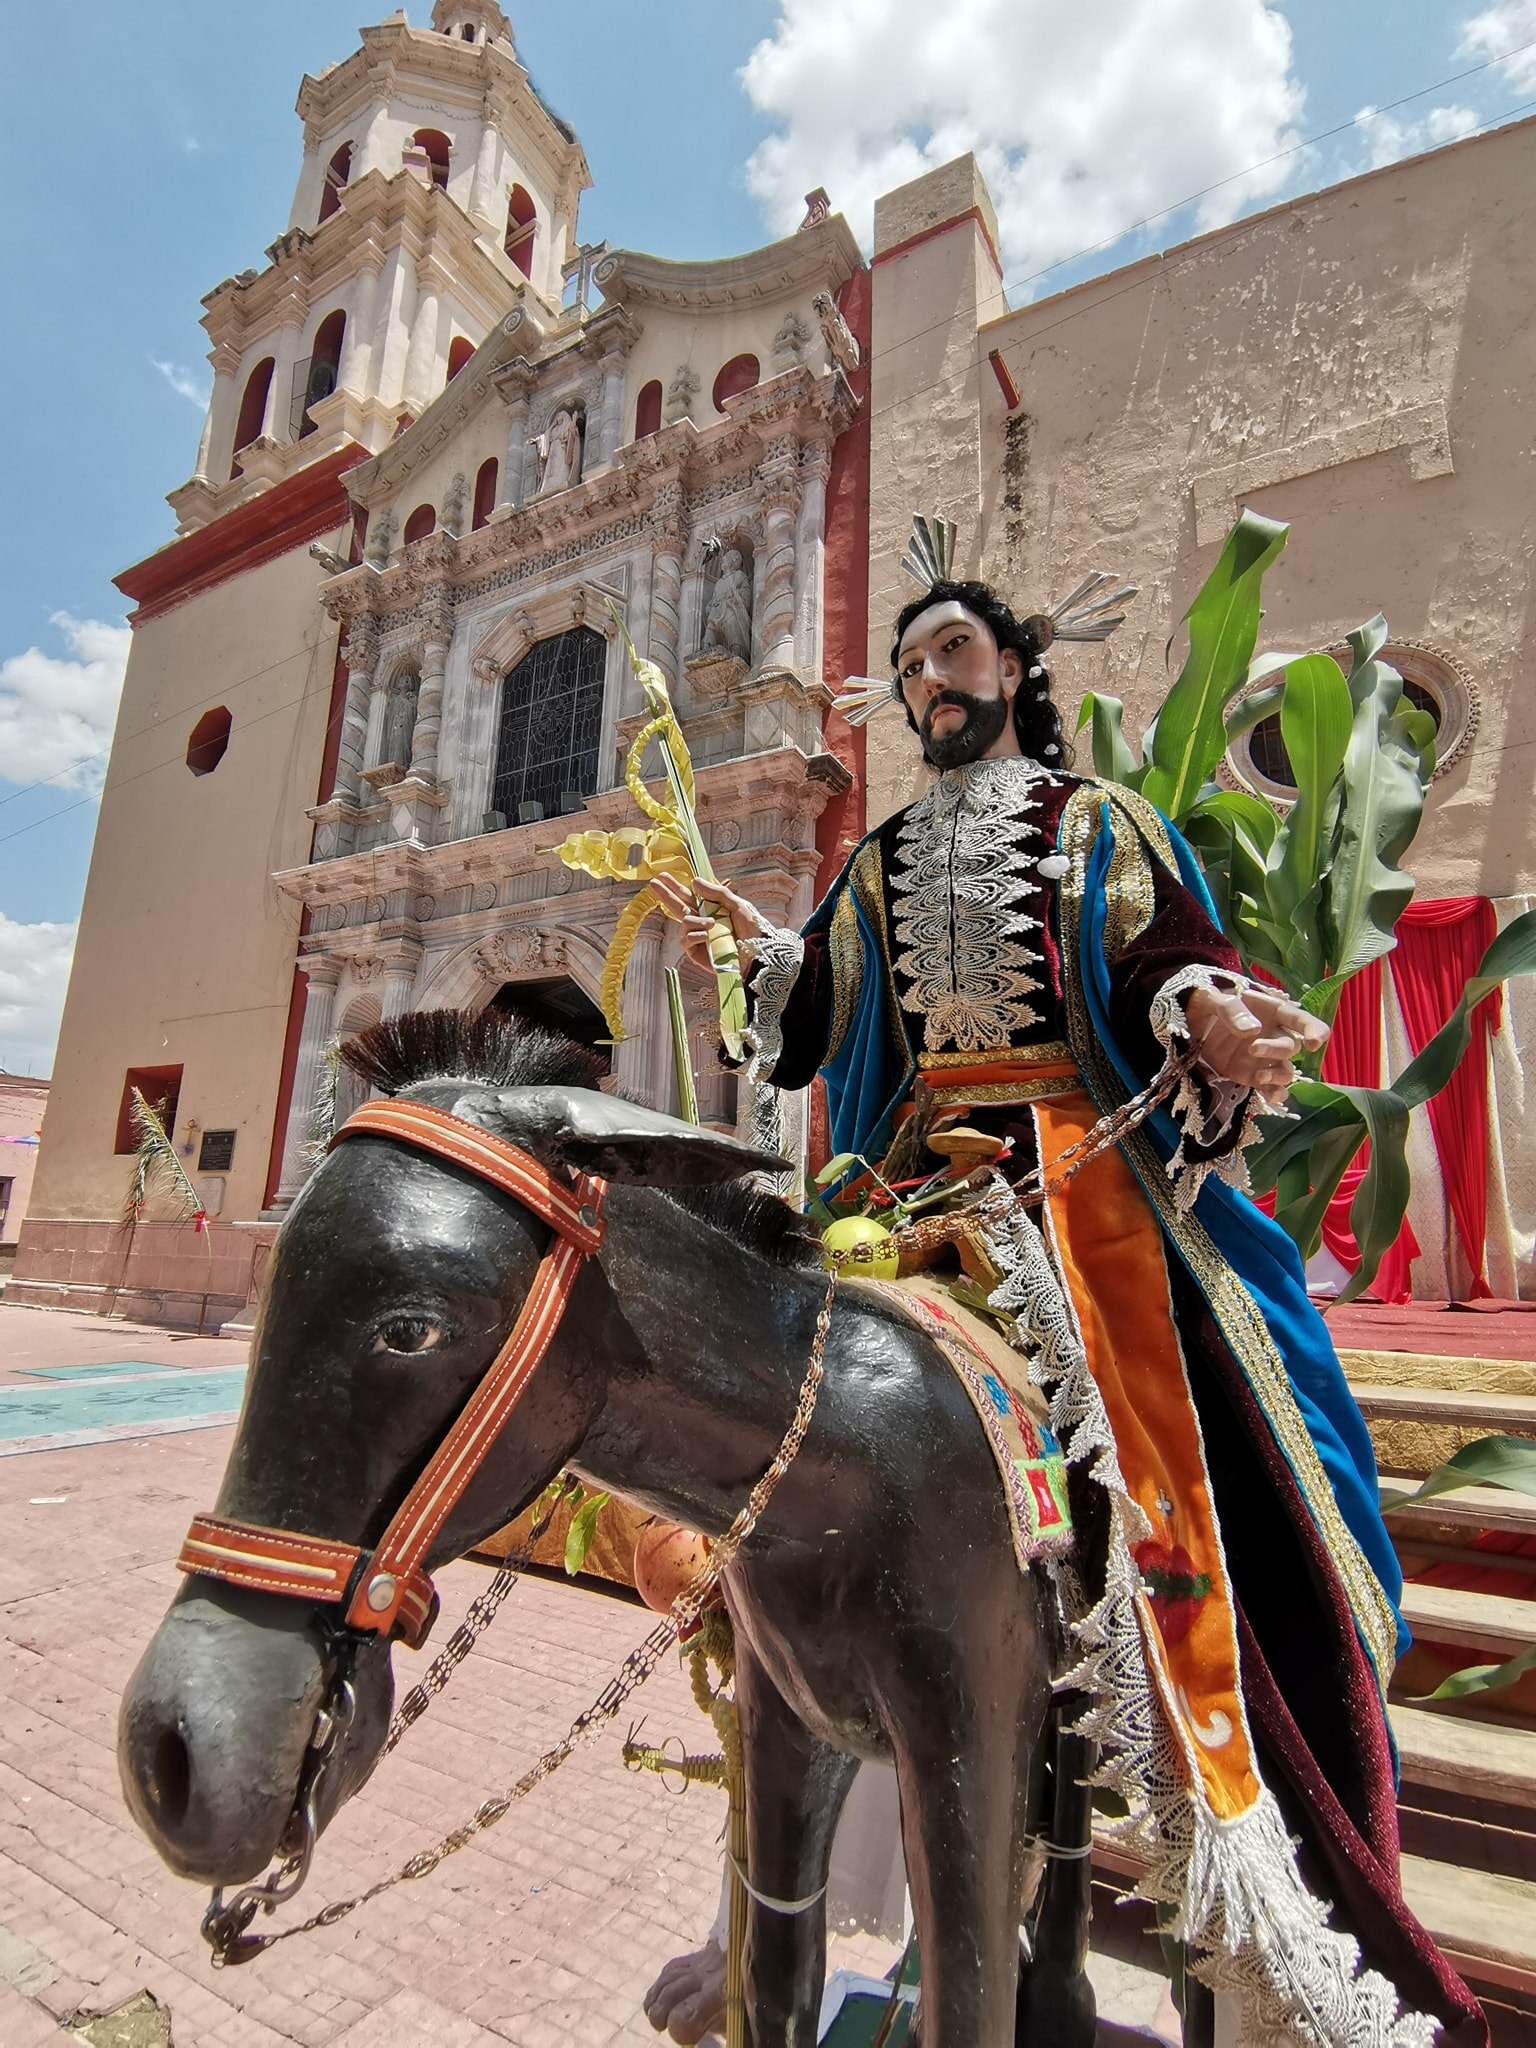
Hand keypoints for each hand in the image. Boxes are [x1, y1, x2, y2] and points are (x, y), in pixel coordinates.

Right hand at [650, 871, 762, 973]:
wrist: (758, 955)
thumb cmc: (752, 931)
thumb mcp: (738, 905)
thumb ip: (717, 893)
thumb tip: (694, 882)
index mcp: (711, 910)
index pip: (689, 896)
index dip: (676, 886)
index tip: (662, 876)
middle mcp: (702, 923)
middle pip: (678, 906)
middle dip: (666, 894)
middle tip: (653, 883)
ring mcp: (698, 938)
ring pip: (684, 923)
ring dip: (695, 921)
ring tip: (711, 924)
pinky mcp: (696, 953)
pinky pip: (686, 940)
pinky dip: (695, 935)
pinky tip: (706, 936)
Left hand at [1183, 985, 1328, 1106]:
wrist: (1184, 1022)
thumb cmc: (1202, 1002)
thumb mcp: (1209, 997)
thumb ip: (1230, 1009)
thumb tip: (1253, 1030)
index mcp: (1270, 1010)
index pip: (1300, 1019)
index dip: (1314, 1029)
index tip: (1314, 1042)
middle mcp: (1273, 1034)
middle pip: (1290, 1046)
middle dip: (1276, 1049)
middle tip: (1253, 1048)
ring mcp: (1263, 1057)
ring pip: (1285, 1070)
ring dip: (1278, 1076)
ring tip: (1259, 1077)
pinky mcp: (1250, 1075)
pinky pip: (1271, 1087)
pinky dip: (1275, 1094)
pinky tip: (1269, 1097)